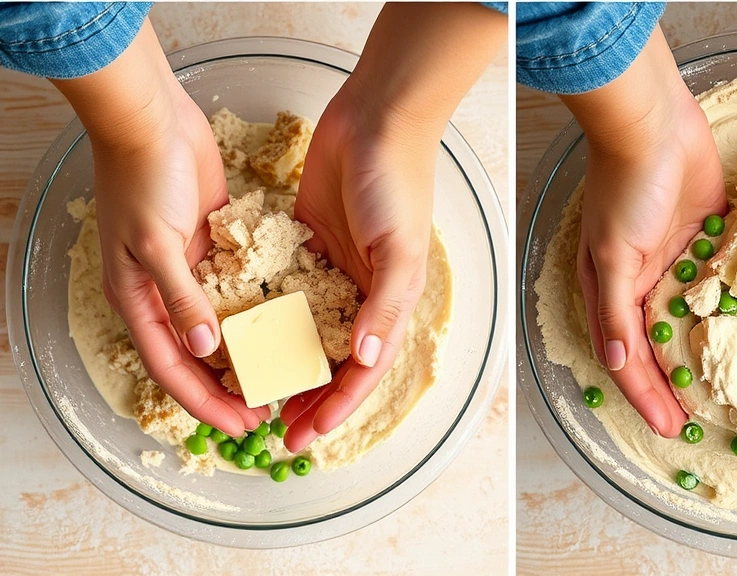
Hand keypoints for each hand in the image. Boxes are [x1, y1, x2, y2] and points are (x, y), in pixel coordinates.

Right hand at [54, 20, 267, 435]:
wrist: (153, 120)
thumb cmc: (145, 179)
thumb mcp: (157, 244)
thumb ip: (181, 299)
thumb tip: (204, 351)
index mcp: (137, 300)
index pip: (173, 369)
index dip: (206, 402)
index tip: (243, 424)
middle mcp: (161, 293)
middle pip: (196, 358)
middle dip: (227, 388)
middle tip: (266, 411)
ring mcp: (188, 270)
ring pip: (217, 328)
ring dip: (243, 354)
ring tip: (279, 375)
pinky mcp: (213, 246)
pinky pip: (234, 290)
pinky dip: (253, 311)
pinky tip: (282, 325)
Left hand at [279, 85, 432, 451]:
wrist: (375, 119)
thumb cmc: (396, 184)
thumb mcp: (398, 250)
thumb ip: (383, 307)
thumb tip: (365, 363)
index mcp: (388, 300)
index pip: (363, 370)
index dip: (337, 406)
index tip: (307, 435)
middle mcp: (361, 293)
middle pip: (332, 360)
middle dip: (308, 397)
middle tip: (275, 430)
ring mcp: (331, 269)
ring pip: (306, 331)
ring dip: (286, 363)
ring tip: (256, 392)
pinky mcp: (305, 243)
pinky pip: (286, 289)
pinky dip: (270, 315)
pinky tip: (243, 335)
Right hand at [563, 27, 726, 436]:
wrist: (654, 123)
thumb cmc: (627, 189)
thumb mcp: (612, 256)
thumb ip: (615, 312)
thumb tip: (616, 365)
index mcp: (613, 291)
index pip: (628, 358)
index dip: (647, 396)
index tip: (671, 429)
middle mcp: (644, 284)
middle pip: (663, 346)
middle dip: (680, 384)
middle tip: (707, 420)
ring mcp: (680, 262)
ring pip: (696, 319)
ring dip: (712, 350)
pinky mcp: (711, 238)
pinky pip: (723, 282)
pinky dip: (735, 305)